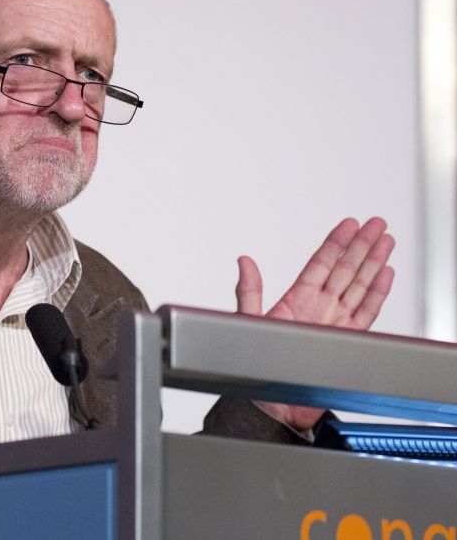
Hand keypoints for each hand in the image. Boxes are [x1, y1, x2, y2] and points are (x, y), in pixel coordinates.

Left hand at [235, 217, 395, 429]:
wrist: (273, 404)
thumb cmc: (255, 364)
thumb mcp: (247, 322)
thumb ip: (249, 292)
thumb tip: (244, 261)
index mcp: (295, 300)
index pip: (320, 264)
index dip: (335, 243)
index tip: (348, 224)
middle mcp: (318, 308)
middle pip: (346, 270)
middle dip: (362, 245)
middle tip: (376, 223)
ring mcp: (335, 324)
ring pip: (360, 286)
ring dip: (374, 263)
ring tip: (386, 241)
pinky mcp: (348, 341)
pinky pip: (368, 313)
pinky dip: (378, 294)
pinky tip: (386, 275)